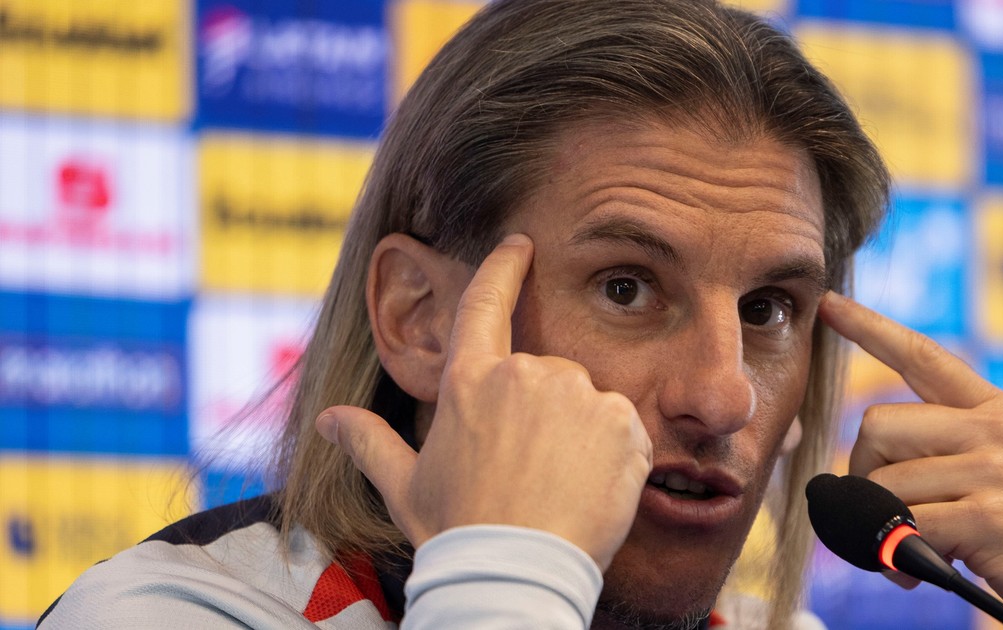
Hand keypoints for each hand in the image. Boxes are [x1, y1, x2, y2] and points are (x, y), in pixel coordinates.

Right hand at [316, 234, 652, 569]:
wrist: (515, 574)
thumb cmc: (458, 530)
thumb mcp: (405, 486)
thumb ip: (369, 443)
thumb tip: (328, 420)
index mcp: (470, 381)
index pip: (484, 304)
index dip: (503, 267)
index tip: (519, 243)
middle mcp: (525, 374)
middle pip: (546, 374)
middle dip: (544, 414)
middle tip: (531, 470)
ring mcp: (576, 395)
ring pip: (587, 402)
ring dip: (581, 434)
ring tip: (559, 486)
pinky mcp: (620, 421)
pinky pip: (624, 429)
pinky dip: (616, 455)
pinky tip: (592, 490)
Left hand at [818, 291, 1002, 628]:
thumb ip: (954, 453)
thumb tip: (871, 472)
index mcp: (999, 411)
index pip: (923, 355)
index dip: (869, 328)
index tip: (828, 303)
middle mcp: (995, 429)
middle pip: (877, 425)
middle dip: (864, 476)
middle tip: (886, 514)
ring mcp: (994, 469)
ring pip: (883, 483)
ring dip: (880, 528)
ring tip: (909, 554)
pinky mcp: (990, 516)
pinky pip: (903, 525)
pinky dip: (895, 557)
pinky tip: (918, 572)